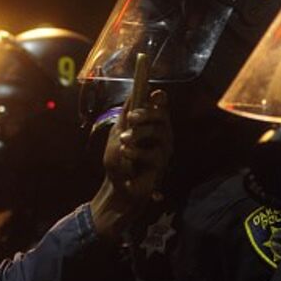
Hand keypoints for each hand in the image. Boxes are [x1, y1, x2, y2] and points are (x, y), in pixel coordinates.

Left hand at [91, 90, 171, 239]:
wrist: (117, 187)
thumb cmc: (119, 161)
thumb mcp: (117, 134)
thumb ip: (125, 116)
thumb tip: (133, 94)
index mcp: (150, 124)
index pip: (160, 106)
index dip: (159, 98)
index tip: (154, 93)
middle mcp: (161, 134)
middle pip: (161, 115)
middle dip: (146, 114)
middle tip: (131, 118)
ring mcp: (163, 149)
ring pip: (158, 131)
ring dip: (138, 134)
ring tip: (124, 141)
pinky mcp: (161, 164)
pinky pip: (152, 152)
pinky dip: (135, 152)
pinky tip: (126, 154)